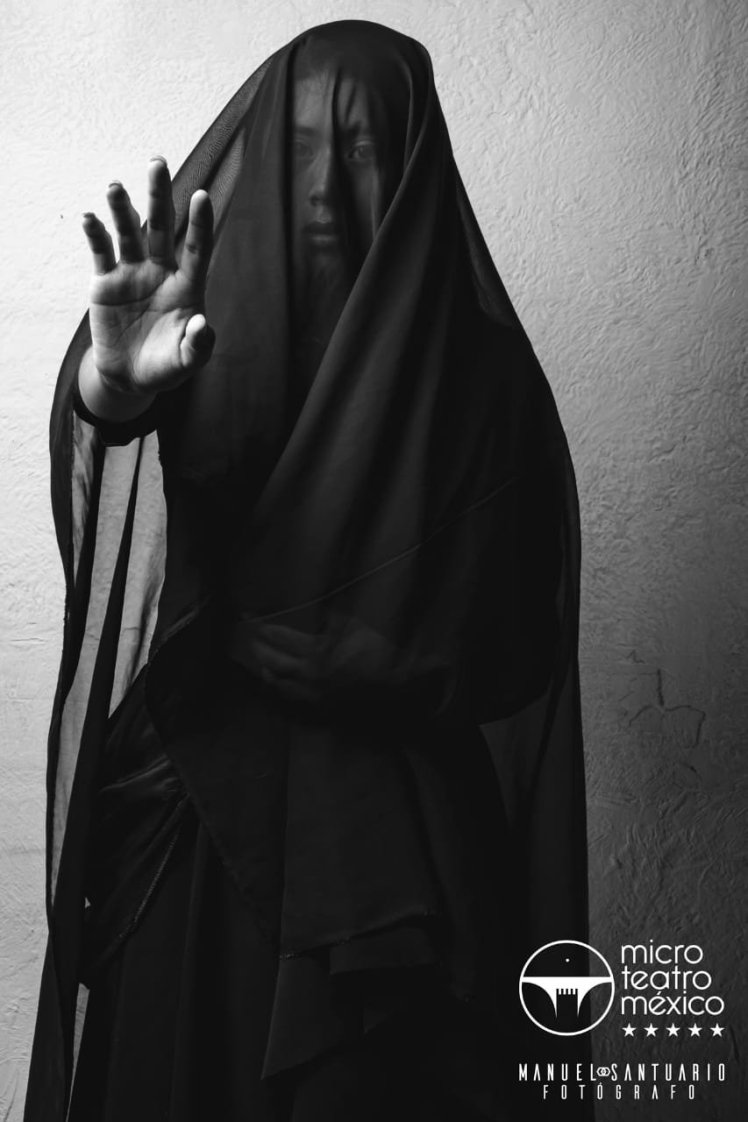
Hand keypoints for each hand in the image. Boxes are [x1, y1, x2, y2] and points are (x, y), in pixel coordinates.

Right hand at [79, 157, 214, 418]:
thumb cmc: (166, 366)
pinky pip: (101, 252)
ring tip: (115, 186)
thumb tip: (204, 325)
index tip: (201, 195)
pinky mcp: (106, 282)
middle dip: (159, 196)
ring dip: (122, 209)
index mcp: (187, 285)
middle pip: (161, 227)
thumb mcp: (187, 361)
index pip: (197, 249)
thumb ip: (199, 345)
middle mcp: (160, 271)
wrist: (131, 377)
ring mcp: (132, 273)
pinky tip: (89, 217)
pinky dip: (95, 234)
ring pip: (129, 233)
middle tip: (156, 163)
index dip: (199, 223)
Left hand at [235, 617, 406, 709]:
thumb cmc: (380, 654)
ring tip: (263, 668)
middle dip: (263, 652)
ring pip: (283, 685)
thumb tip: (324, 614)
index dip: (271, 631)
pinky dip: (285, 693)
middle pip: (277, 662)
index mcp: (317, 652)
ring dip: (270, 674)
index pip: (285, 639)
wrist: (396, 691)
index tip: (260, 626)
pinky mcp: (323, 708)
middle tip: (254, 644)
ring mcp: (315, 694)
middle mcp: (310, 674)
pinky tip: (284, 690)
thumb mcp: (358, 628)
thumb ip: (336, 620)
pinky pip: (297, 701)